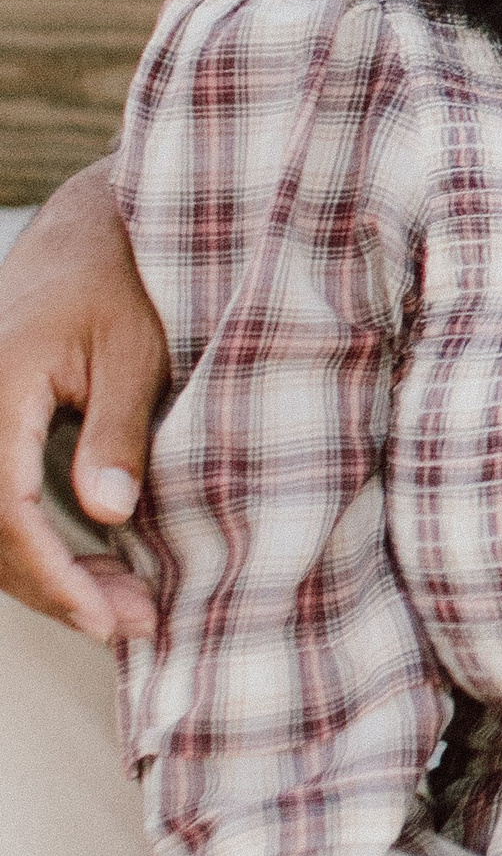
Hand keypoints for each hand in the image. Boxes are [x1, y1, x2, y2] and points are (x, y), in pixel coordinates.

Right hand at [0, 163, 168, 640]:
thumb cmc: (119, 281)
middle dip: (58, 588)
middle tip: (133, 624)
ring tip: (126, 608)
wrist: (86, 231)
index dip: (52, 574)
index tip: (106, 617)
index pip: (7, 508)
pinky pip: (2, 505)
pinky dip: (42, 547)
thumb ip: (117, 431)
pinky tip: (96, 571)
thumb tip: (107, 513)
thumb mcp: (134, 352)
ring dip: (51, 576)